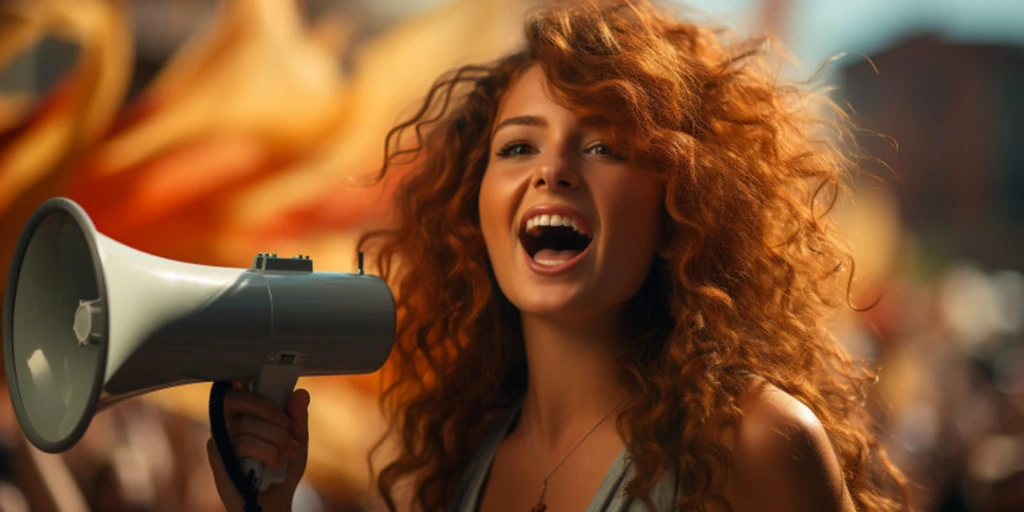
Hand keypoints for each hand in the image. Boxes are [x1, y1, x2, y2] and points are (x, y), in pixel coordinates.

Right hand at [207, 387, 309, 511]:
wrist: (274, 502)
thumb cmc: (282, 469)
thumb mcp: (296, 439)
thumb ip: (297, 417)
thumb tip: (300, 392)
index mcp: (244, 414)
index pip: (239, 388)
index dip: (256, 389)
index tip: (280, 400)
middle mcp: (227, 423)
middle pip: (235, 398)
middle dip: (266, 408)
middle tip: (287, 425)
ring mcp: (220, 439)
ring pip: (245, 424)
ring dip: (275, 438)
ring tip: (289, 452)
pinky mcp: (218, 457)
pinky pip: (242, 443)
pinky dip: (266, 451)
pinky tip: (276, 463)